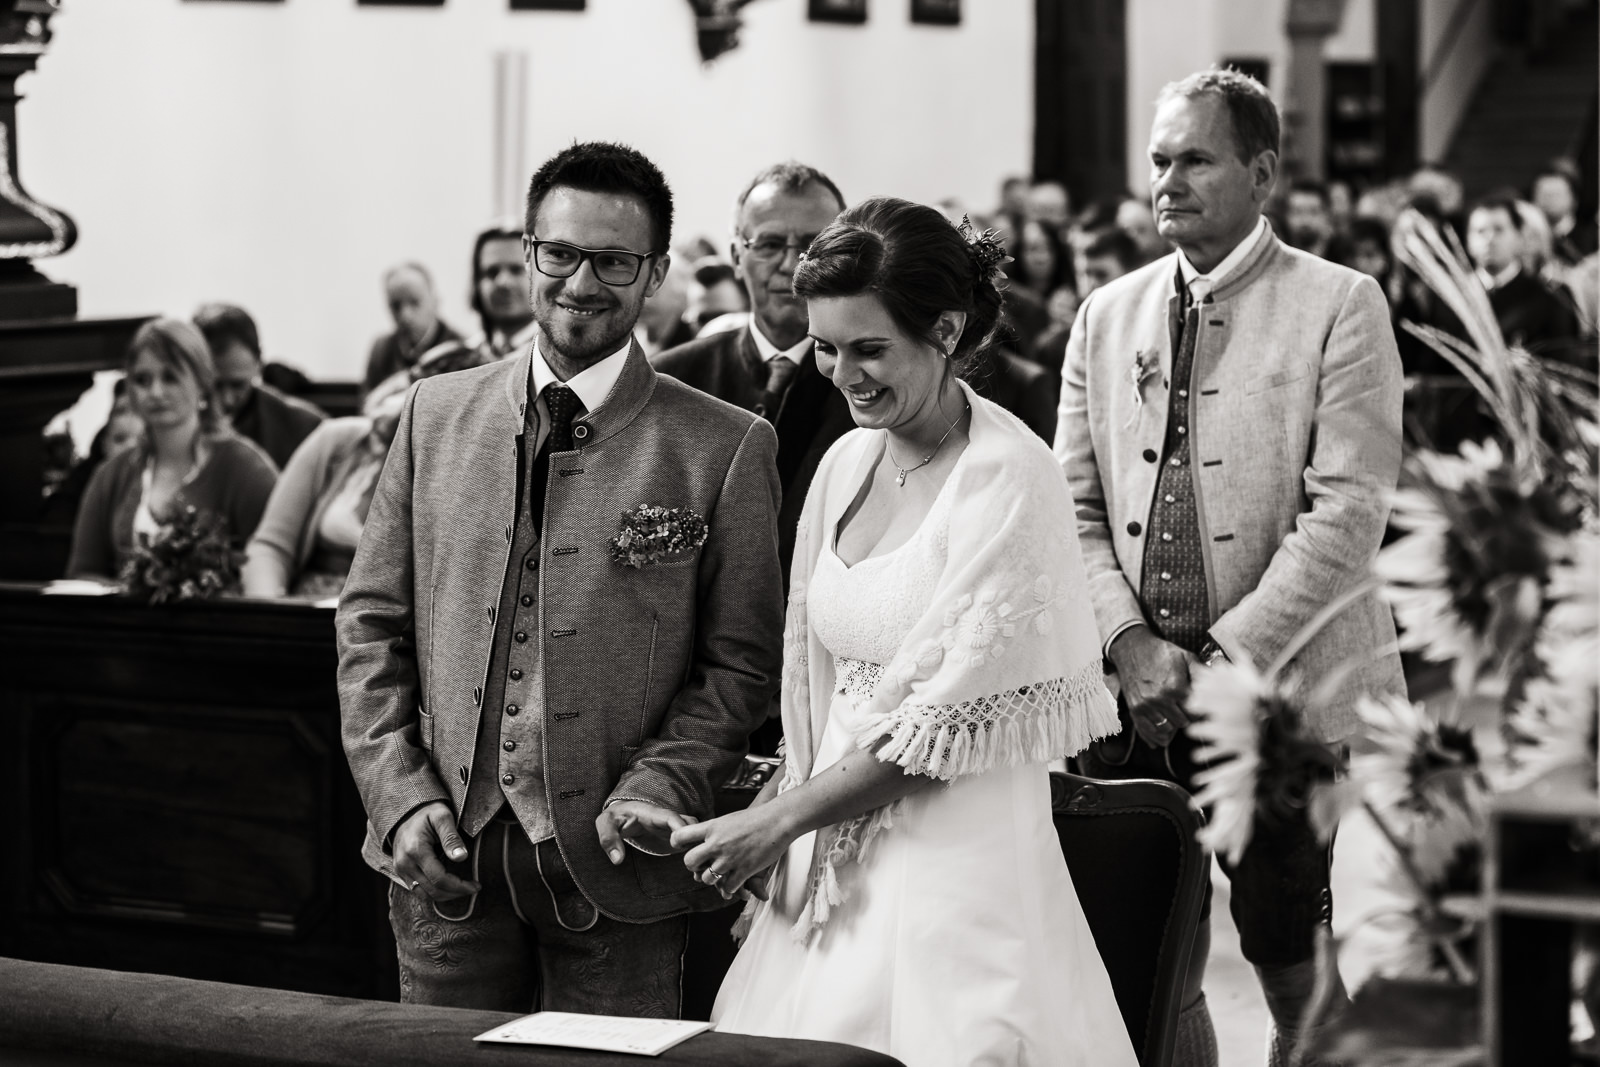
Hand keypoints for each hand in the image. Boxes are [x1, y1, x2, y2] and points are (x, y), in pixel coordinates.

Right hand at [392, 801, 480, 901]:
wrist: (405, 811)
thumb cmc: (427, 812)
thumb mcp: (442, 817)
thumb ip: (452, 837)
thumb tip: (462, 857)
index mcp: (416, 850)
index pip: (439, 879)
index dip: (459, 886)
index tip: (476, 885)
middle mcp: (405, 863)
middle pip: (432, 891)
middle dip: (455, 893)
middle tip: (473, 888)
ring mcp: (400, 869)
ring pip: (424, 895)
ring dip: (445, 896)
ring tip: (462, 889)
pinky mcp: (400, 871)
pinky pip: (417, 890)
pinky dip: (434, 892)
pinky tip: (448, 885)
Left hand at [595, 801, 698, 862]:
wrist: (619, 815)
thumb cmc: (613, 818)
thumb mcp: (606, 824)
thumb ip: (609, 839)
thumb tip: (617, 860)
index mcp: (651, 813)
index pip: (671, 817)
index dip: (680, 828)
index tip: (680, 843)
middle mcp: (665, 819)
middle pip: (689, 823)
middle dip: (694, 837)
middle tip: (693, 858)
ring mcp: (670, 828)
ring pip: (693, 830)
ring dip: (697, 844)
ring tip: (697, 865)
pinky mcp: (672, 837)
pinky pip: (689, 839)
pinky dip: (695, 849)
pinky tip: (695, 865)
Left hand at [671, 805, 788, 901]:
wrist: (778, 820)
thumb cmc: (756, 818)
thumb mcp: (729, 819)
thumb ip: (714, 830)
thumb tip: (704, 837)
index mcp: (712, 827)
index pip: (680, 836)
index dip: (677, 843)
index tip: (685, 847)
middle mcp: (717, 843)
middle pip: (689, 862)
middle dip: (694, 867)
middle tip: (702, 865)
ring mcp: (729, 858)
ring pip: (707, 879)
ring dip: (713, 879)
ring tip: (722, 874)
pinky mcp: (743, 870)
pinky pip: (728, 887)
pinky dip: (730, 888)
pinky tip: (736, 881)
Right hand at [1108, 625, 1193, 747]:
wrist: (1133, 648)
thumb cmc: (1162, 652)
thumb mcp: (1185, 657)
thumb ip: (1201, 674)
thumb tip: (1217, 687)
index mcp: (1175, 687)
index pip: (1195, 712)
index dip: (1200, 711)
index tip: (1201, 709)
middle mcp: (1160, 699)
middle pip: (1182, 723)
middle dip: (1187, 719)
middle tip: (1188, 714)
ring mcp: (1146, 706)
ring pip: (1166, 730)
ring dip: (1172, 727)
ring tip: (1175, 721)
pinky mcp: (1135, 709)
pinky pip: (1147, 731)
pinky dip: (1155, 737)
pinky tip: (1162, 739)